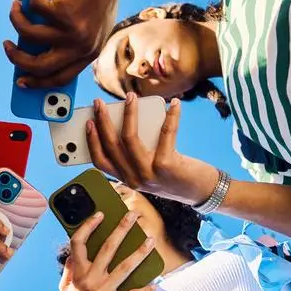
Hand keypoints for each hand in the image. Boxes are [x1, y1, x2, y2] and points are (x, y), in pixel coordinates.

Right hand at [3, 0, 123, 88]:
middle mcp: (82, 46)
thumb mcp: (92, 24)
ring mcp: (73, 30)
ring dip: (16, 19)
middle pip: (40, 65)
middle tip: (8, 46)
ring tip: (16, 8)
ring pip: (28, 34)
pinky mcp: (63, 11)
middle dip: (17, 58)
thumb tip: (38, 51)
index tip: (21, 80)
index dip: (38, 83)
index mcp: (90, 53)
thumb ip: (73, 41)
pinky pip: (34, 8)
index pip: (61, 78)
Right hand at [59, 210, 156, 290]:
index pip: (78, 243)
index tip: (100, 215)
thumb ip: (69, 271)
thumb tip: (72, 253)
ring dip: (140, 252)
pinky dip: (146, 289)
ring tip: (151, 240)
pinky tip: (156, 284)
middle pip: (107, 248)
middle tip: (133, 216)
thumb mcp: (66, 290)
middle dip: (121, 229)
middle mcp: (89, 280)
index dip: (88, 226)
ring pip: (125, 267)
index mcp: (76, 274)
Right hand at [87, 94, 217, 204]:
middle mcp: (134, 179)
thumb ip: (137, 154)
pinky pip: (165, 133)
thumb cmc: (176, 177)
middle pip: (112, 146)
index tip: (88, 122)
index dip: (92, 141)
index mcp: (127, 180)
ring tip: (131, 97)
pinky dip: (170, 116)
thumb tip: (128, 121)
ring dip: (129, 114)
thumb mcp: (150, 169)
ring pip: (130, 138)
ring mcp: (149, 174)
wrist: (202, 193)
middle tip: (100, 103)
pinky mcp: (166, 166)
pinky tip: (174, 104)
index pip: (100, 161)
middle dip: (103, 120)